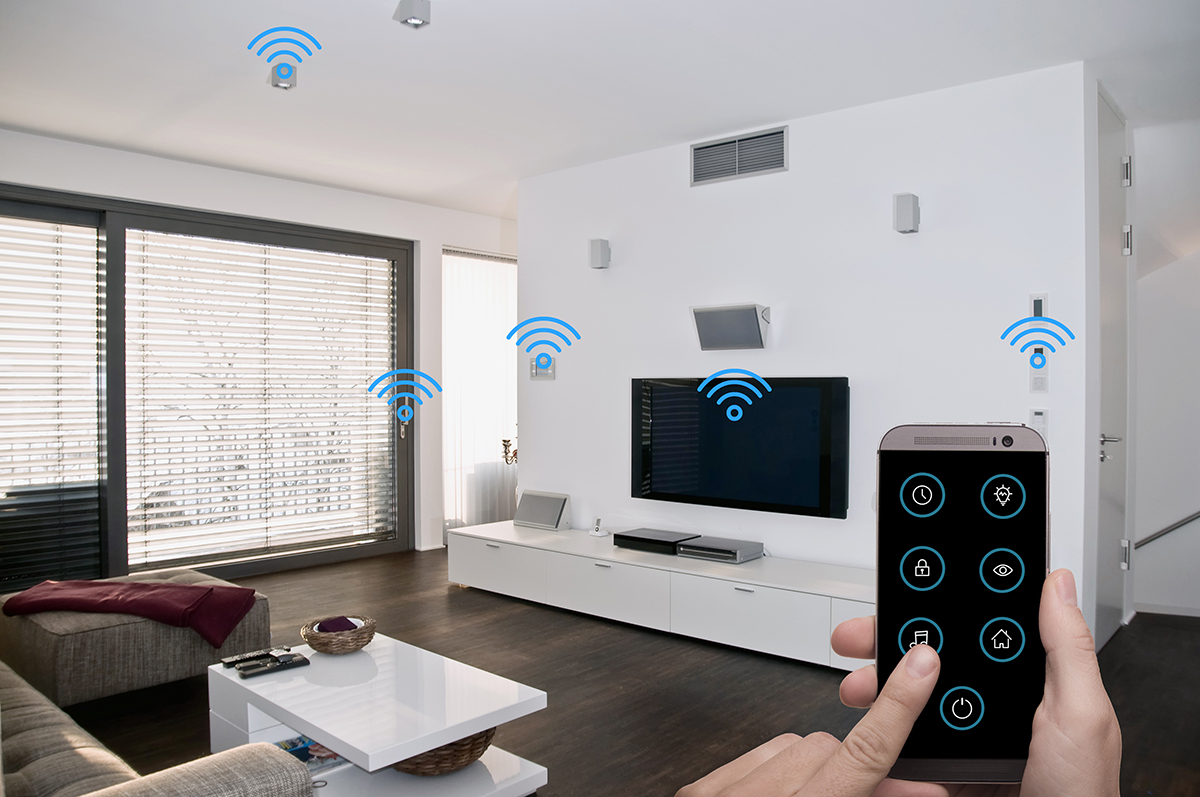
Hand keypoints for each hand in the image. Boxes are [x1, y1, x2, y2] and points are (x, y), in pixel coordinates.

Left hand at [676, 643, 945, 796]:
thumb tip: (914, 793)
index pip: (863, 754)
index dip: (898, 706)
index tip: (921, 663)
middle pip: (831, 751)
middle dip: (860, 772)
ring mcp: (720, 792)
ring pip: (794, 748)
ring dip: (820, 771)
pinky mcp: (698, 789)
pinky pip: (755, 757)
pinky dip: (778, 772)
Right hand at [833, 569, 1121, 796]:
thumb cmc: (1082, 795)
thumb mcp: (1081, 716)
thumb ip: (1067, 650)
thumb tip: (1056, 582)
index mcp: (1028, 685)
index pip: (975, 629)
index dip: (936, 608)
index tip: (901, 594)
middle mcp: (994, 708)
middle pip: (930, 662)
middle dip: (887, 646)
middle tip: (856, 642)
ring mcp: (967, 741)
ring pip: (910, 703)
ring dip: (877, 692)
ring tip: (857, 691)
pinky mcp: (946, 772)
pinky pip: (905, 749)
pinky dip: (883, 739)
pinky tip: (870, 731)